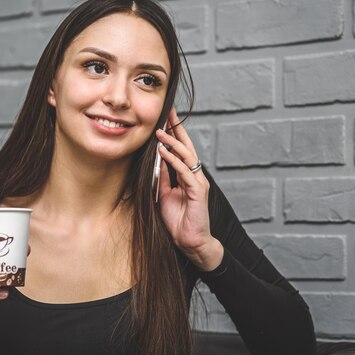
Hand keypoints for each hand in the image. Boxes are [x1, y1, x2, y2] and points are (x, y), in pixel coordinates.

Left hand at [155, 108, 222, 270]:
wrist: (190, 242)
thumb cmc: (179, 221)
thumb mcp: (165, 194)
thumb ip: (163, 177)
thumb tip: (157, 160)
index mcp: (188, 176)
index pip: (181, 149)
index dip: (173, 133)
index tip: (165, 118)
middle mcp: (195, 175)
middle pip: (187, 146)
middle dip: (177, 129)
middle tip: (168, 112)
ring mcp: (198, 182)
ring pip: (187, 156)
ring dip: (172, 142)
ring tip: (160, 131)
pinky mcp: (198, 191)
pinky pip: (185, 171)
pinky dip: (174, 160)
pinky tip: (164, 152)